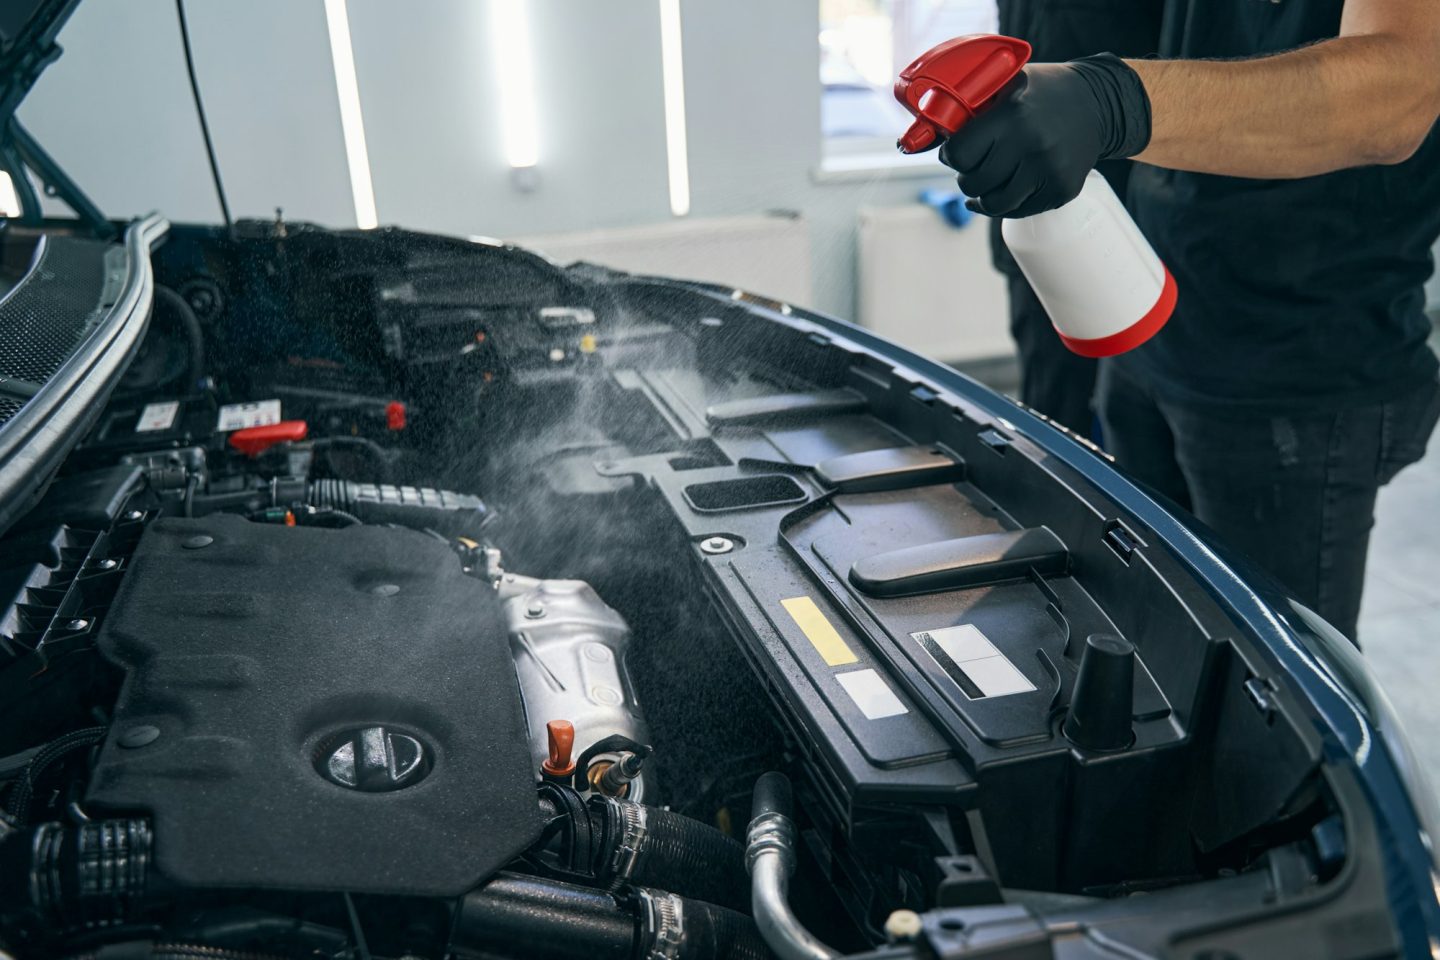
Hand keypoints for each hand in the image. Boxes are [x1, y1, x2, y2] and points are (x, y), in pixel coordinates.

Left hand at [939, 54, 1150, 218]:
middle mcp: (1032, 145)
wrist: (1100, 103)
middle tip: (971, 167)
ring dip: (982, 197)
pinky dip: (1006, 205)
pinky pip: (1020, 211)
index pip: (959, 154)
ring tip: (984, 182)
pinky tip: (1002, 192)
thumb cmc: (1043, 91)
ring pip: (994, 204)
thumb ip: (972, 105)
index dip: (951, 156)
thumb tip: (925, 135)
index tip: (955, 152)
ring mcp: (1049, 170)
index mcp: (1012, 115)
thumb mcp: (1008, 83)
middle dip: (965, 177)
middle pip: (974, 183)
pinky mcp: (1062, 189)